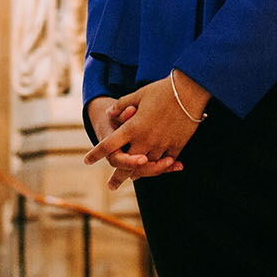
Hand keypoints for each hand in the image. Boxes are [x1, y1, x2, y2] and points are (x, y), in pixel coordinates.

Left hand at [83, 73, 207, 190]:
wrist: (189, 91)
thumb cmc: (162, 90)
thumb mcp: (139, 94)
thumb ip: (122, 105)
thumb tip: (110, 112)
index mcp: (132, 128)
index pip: (109, 145)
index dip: (96, 153)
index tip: (87, 160)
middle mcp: (144, 140)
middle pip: (127, 165)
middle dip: (118, 177)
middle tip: (111, 186)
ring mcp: (161, 145)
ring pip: (147, 166)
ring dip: (140, 173)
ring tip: (133, 178)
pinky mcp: (176, 145)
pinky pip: (166, 161)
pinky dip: (160, 166)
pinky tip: (158, 168)